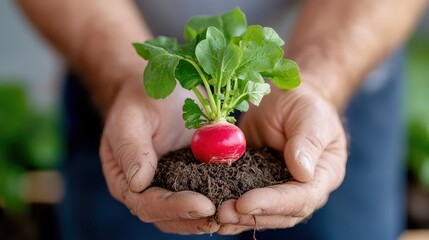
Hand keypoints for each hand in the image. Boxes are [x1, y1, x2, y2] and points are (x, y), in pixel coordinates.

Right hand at [99, 82, 219, 233]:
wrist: (158, 91)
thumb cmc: (140, 98)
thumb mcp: (131, 116)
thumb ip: (131, 148)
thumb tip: (138, 183)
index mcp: (124, 179)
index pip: (147, 204)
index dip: (174, 208)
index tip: (203, 205)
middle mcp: (145, 190)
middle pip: (168, 217)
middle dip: (196, 219)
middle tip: (225, 215)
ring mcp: (168, 186)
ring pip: (186, 214)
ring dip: (209, 217)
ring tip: (234, 214)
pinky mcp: (189, 178)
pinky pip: (202, 194)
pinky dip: (218, 200)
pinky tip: (238, 199)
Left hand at [216, 82, 346, 233]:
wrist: (283, 100)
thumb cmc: (302, 104)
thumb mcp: (309, 115)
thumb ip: (307, 142)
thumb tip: (302, 172)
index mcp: (323, 174)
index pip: (302, 198)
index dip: (274, 203)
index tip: (246, 202)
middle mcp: (302, 189)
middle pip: (280, 214)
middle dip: (251, 215)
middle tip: (223, 212)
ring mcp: (277, 189)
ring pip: (261, 214)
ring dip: (237, 217)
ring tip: (214, 215)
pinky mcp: (255, 184)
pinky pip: (244, 201)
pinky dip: (229, 207)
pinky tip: (210, 211)